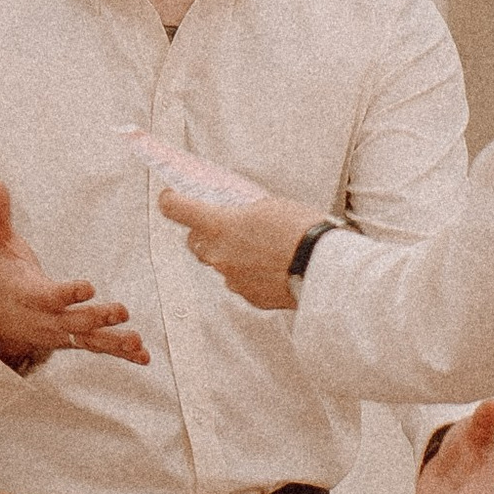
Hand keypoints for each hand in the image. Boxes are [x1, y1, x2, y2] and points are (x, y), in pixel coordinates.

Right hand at [0, 181, 148, 370]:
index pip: (49, 296)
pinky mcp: (73, 341)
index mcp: (29, 295)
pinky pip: (98, 348)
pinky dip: (121, 353)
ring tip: (137, 343)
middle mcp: (46, 319)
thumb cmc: (1, 278)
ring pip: (89, 340)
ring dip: (114, 342)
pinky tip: (144, 356)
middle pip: (74, 321)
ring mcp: (61, 333)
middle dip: (97, 318)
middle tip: (122, 311)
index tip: (88, 287)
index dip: (68, 293)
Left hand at [159, 182, 318, 309]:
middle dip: (206, 233)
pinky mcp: (247, 296)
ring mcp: (230, 278)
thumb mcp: (269, 205)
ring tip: (260, 248)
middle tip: (227, 225)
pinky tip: (270, 267)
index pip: (176, 209)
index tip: (170, 198)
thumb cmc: (300, 229)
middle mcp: (217, 254)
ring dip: (231, 255)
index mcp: (219, 225)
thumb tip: (237, 215)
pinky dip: (249, 274)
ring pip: (219, 263)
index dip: (170, 201)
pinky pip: (239, 282)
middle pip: (195, 242)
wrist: (322, 267)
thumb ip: (242, 211)